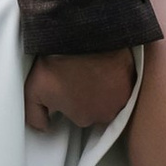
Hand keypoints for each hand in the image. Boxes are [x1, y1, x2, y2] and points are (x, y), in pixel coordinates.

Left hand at [23, 47, 137, 135]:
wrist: (80, 37)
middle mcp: (107, 112)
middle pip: (99, 108)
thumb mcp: (33, 92)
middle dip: (91, 95)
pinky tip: (106, 64)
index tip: (68, 85)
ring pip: (114, 96)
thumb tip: (43, 127)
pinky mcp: (133, 77)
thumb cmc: (56, 64)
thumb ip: (35, 116)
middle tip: (80, 75)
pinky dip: (117, 74)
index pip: (80, 114)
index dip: (73, 100)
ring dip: (106, 86)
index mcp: (84, 118)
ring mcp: (123, 95)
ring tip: (93, 69)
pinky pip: (126, 80)